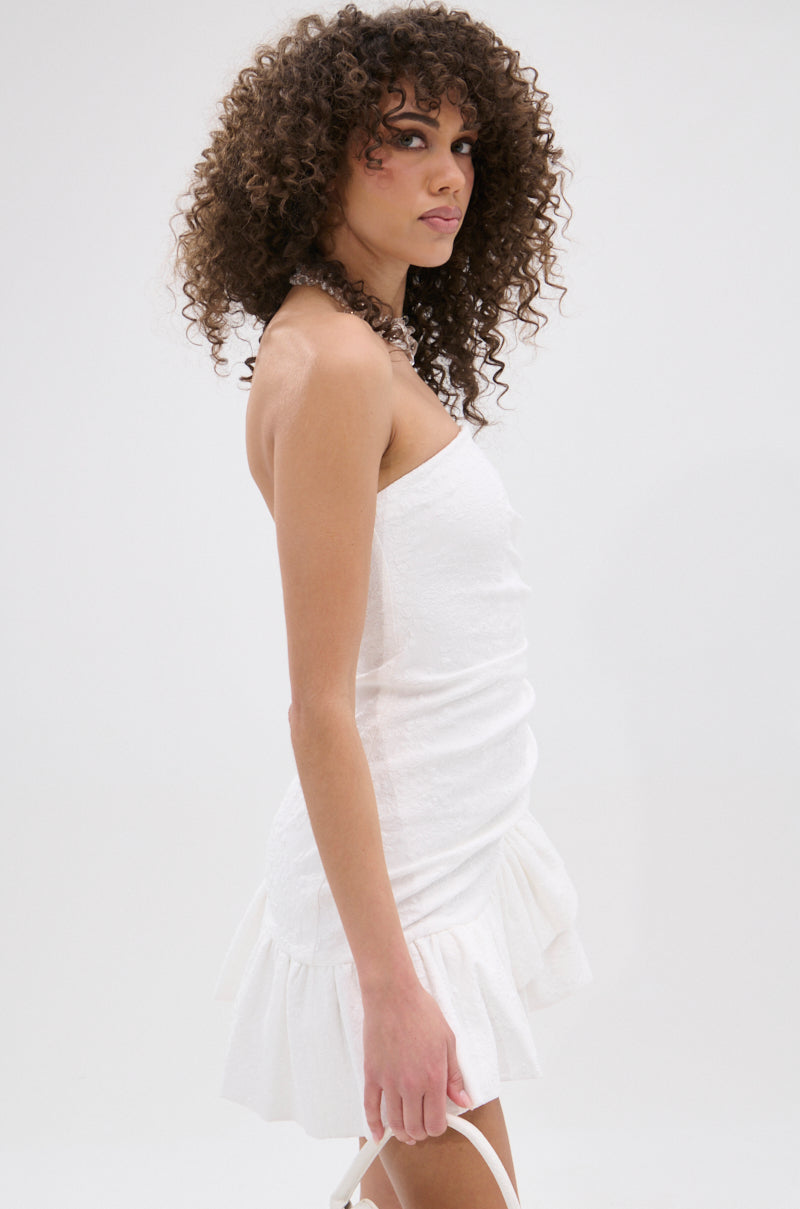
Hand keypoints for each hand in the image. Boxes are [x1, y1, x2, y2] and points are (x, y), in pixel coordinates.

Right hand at [362, 978, 472, 1144]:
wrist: (393, 995)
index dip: (438, 1128)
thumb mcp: (449, 1041)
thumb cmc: (422, 1012)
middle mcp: (411, 1085)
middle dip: (421, 1132)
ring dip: (401, 1133)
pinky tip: (378, 1135)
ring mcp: (389, 1081)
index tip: (439, 1122)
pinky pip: (370, 1107)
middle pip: (414, 1127)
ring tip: (406, 1130)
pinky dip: (374, 1126)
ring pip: (394, 1123)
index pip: (436, 1122)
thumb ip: (455, 1075)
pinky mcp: (372, 1074)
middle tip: (423, 1125)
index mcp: (433, 1077)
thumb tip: (464, 1100)